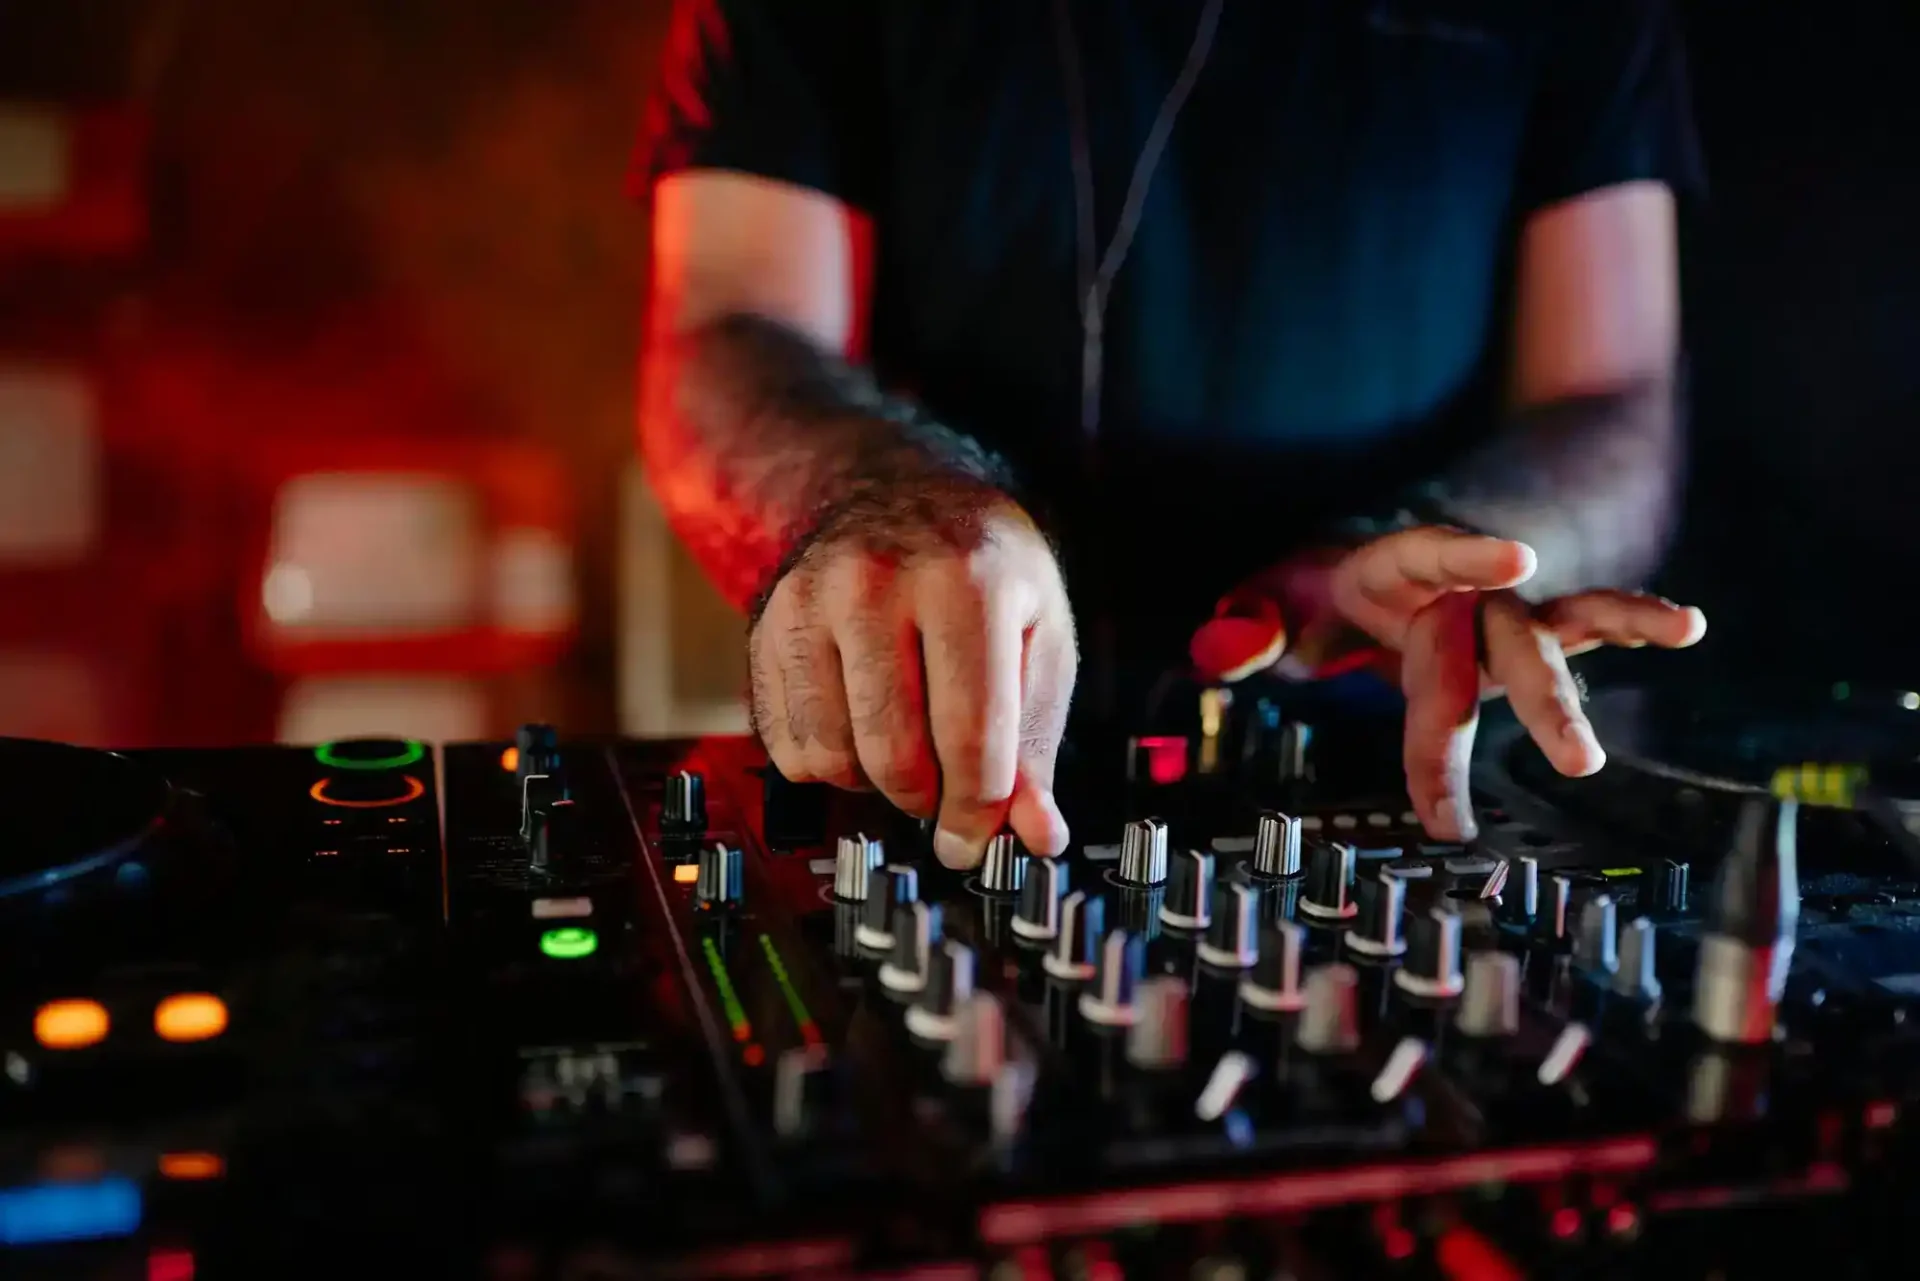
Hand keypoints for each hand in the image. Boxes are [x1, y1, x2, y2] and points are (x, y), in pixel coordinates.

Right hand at [749, 483, 1076, 867]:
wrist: (896, 491)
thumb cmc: (979, 566)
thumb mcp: (1038, 634)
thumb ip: (1035, 740)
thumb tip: (1037, 834)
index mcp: (966, 580)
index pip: (970, 733)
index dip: (978, 809)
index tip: (976, 840)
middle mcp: (878, 581)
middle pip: (894, 754)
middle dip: (926, 801)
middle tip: (944, 793)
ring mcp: (810, 599)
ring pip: (831, 755)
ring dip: (872, 781)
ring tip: (903, 748)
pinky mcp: (767, 623)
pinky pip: (786, 742)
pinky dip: (825, 761)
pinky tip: (857, 726)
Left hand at [1196, 527, 1705, 841]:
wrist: (1367, 561)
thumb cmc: (1319, 591)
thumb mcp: (1273, 598)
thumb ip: (1246, 625)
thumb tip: (1219, 654)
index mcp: (1395, 565)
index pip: (1432, 555)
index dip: (1472, 555)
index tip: (1518, 556)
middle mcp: (1461, 583)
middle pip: (1502, 635)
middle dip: (1538, 695)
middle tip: (1577, 758)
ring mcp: (1503, 609)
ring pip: (1556, 632)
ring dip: (1611, 658)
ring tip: (1681, 631)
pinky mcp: (1530, 635)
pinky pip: (1587, 623)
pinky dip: (1635, 621)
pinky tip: (1689, 626)